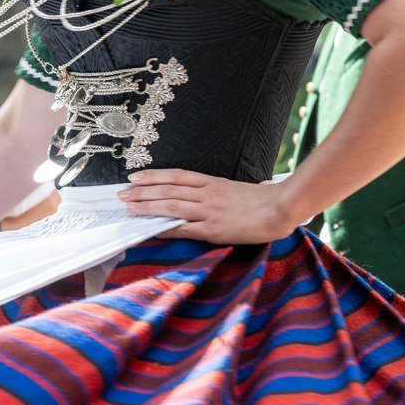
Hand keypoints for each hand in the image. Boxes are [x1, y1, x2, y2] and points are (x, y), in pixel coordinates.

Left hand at [120, 170, 299, 243]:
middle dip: (142, 191)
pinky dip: (166, 228)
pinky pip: (184, 228)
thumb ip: (225, 190)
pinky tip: (151, 228)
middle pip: (168, 189)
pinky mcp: (213, 229)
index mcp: (213, 183)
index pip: (176, 176)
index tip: (136, 177)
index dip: (154, 176)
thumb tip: (220, 192)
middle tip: (122, 193)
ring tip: (129, 206)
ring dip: (147, 206)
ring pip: (171, 206)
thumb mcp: (241, 189)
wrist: (282, 207)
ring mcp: (209, 211)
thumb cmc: (267, 199)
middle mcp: (207, 194)